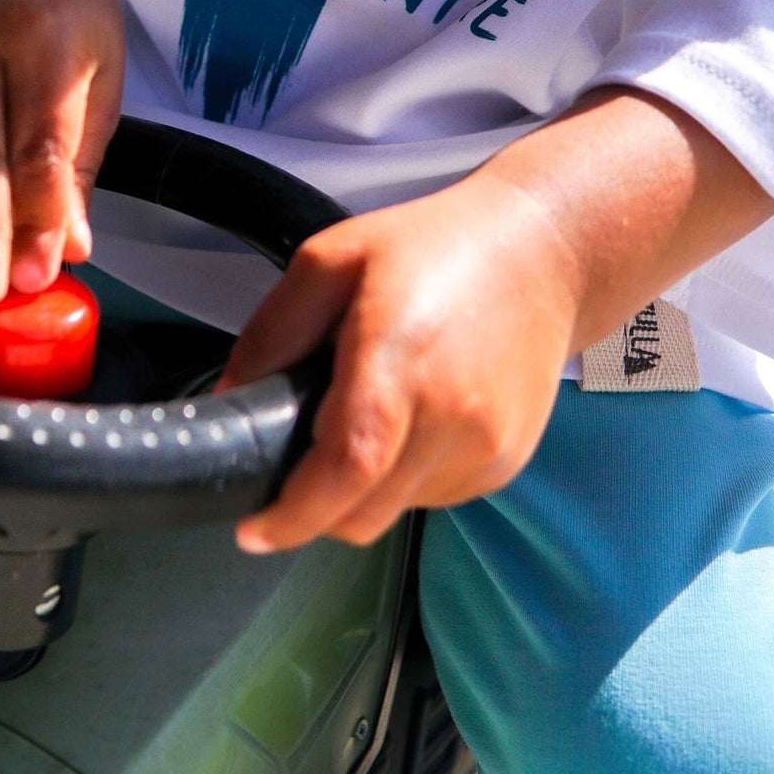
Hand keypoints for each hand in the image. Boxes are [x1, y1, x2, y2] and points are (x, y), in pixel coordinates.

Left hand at [218, 172, 581, 553]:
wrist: (544, 253)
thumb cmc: (440, 246)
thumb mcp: (333, 258)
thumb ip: (273, 332)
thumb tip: (229, 398)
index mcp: (403, 358)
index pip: (346, 467)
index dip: (293, 514)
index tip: (254, 527)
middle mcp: (453, 414)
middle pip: (363, 513)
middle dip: (316, 507)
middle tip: (300, 461)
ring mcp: (486, 446)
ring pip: (395, 510)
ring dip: (365, 487)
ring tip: (375, 410)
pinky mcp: (506, 462)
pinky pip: (434, 495)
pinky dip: (407, 474)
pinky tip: (417, 415)